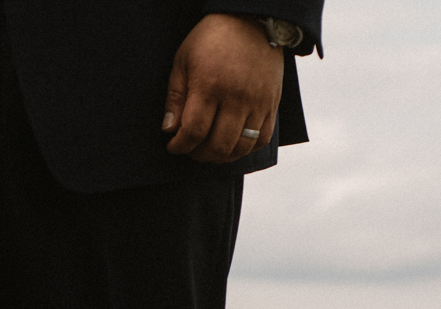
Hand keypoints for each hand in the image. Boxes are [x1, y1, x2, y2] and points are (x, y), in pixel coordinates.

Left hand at [162, 14, 282, 163]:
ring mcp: (257, 102)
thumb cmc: (212, 39)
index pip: (194, 131)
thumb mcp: (183, 61)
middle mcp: (236, 97)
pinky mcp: (272, 103)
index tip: (173, 146)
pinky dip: (246, 148)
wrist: (251, 20)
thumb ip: (175, 97)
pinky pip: (262, 138)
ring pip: (241, 147)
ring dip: (222, 156)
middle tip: (191, 149)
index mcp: (210, 86)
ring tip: (210, 149)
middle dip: (199, 154)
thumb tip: (168, 130)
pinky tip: (233, 144)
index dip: (180, 146)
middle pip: (218, 145)